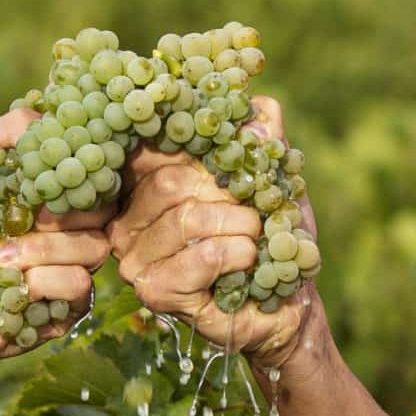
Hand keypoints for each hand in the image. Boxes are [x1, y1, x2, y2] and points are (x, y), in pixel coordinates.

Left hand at [0, 109, 113, 374]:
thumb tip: (43, 113)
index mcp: (45, 195)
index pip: (89, 173)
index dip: (82, 166)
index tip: (56, 170)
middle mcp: (63, 230)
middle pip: (103, 209)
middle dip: (65, 210)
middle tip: (32, 215)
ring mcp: (66, 269)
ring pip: (94, 248)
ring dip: (43, 250)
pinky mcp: (64, 310)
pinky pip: (80, 287)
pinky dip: (44, 282)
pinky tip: (13, 286)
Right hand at [109, 96, 322, 369]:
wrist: (287, 302)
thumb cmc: (272, 234)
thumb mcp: (275, 176)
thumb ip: (266, 138)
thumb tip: (258, 113)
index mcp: (144, 184)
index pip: (151, 146)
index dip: (193, 143)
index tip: (229, 151)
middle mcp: (128, 219)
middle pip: (169, 182)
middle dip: (226, 191)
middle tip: (254, 209)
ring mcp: (136, 258)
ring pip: (185, 219)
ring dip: (240, 226)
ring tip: (256, 239)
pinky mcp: (156, 292)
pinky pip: (200, 258)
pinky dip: (237, 254)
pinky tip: (248, 263)